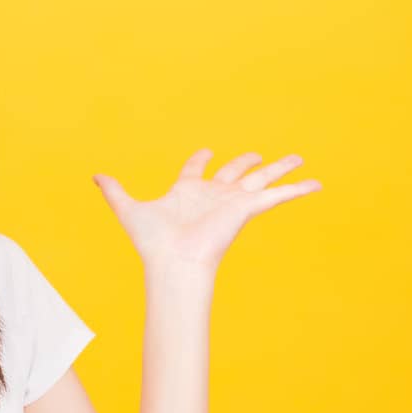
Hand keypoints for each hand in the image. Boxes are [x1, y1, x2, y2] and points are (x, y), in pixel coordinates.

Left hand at [92, 148, 322, 271]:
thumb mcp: (130, 209)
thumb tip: (94, 176)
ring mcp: (232, 202)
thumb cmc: (152, 242)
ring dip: (281, 168)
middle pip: (235, 172)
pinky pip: (277, 195)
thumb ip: (114, 192)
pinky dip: (297, 189)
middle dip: (247, 162)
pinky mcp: (247, 209)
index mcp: (187, 192)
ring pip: (261, 179)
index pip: (196, 170)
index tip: (206, 151)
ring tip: (299, 158)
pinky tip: (317, 184)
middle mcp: (212, 195)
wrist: (173, 262)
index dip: (200, 160)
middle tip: (259, 155)